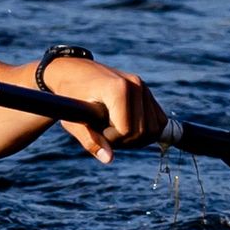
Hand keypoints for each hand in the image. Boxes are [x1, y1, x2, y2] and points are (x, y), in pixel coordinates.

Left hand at [45, 56, 165, 163]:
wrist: (73, 71)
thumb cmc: (70, 95)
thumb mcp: (73, 119)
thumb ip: (90, 140)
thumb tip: (108, 159)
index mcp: (118, 88)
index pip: (127, 130)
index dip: (111, 139)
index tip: (96, 131)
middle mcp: (136, 85)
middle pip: (143, 132)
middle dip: (124, 141)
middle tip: (104, 133)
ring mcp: (144, 87)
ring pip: (154, 129)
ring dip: (136, 138)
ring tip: (114, 130)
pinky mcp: (147, 92)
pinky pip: (159, 120)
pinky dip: (145, 131)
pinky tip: (125, 127)